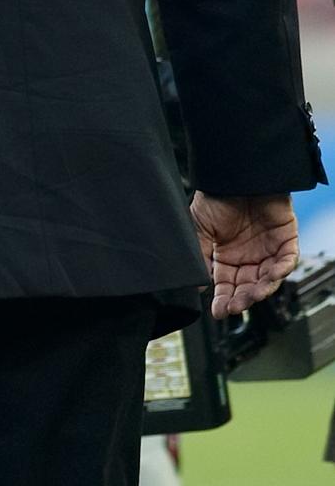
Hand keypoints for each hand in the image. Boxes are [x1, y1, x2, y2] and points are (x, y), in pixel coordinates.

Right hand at [190, 191, 298, 318]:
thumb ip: (199, 256)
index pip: (225, 285)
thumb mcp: (197, 229)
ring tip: (252, 295)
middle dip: (242, 299)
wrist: (236, 173)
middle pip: (247, 286)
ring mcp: (267, 249)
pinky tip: (271, 276)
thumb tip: (197, 284)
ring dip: (261, 290)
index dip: (223, 299)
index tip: (219, 311)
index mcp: (225, 256)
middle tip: (235, 307)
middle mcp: (247, 256)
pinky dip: (282, 270)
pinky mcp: (286, 238)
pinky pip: (288, 259)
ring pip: (268, 278)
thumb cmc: (216, 196)